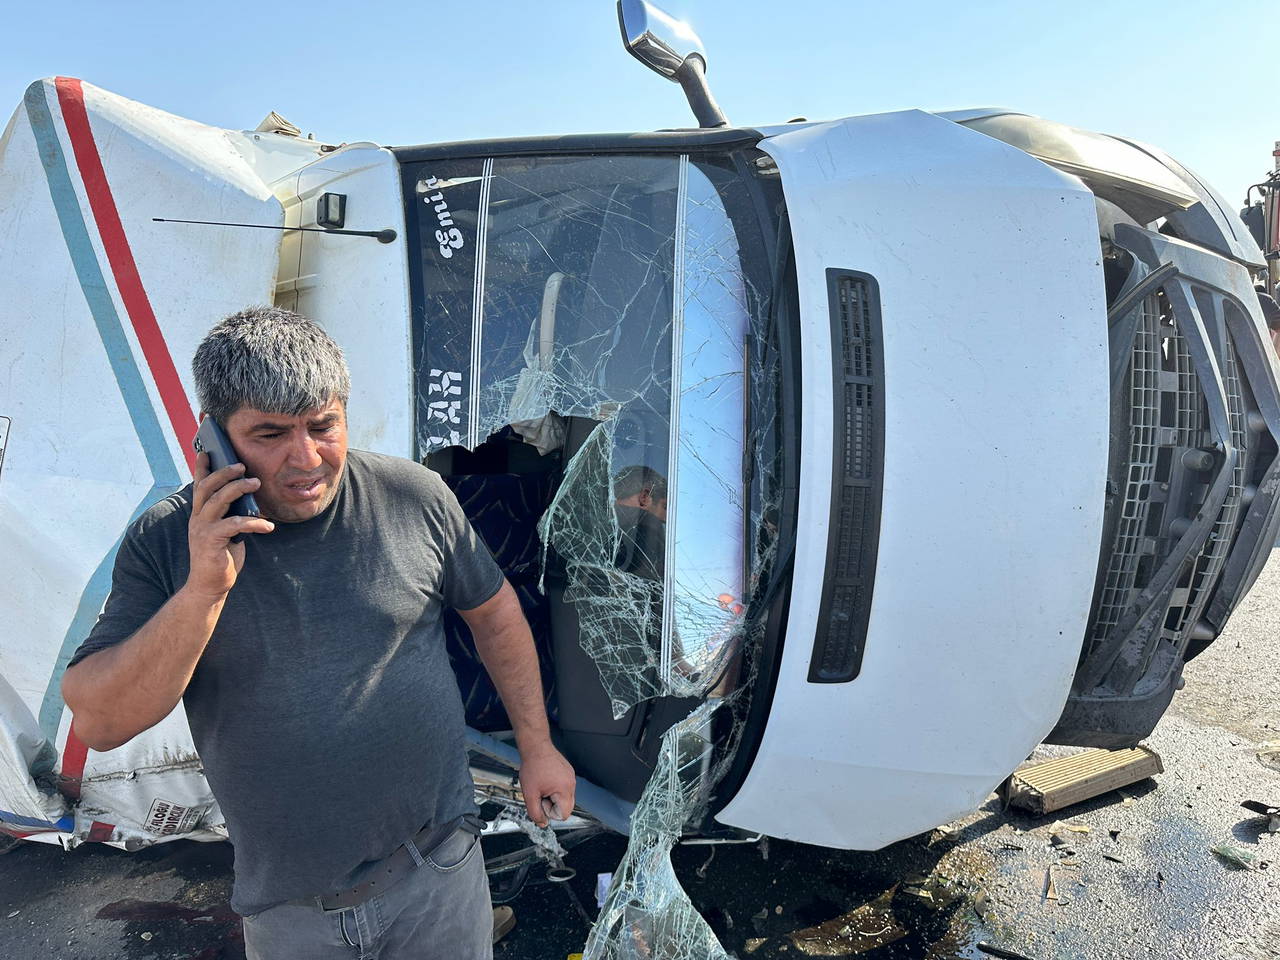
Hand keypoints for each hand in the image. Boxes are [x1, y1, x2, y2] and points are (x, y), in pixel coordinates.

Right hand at [186, 452, 274, 599]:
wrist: (209, 586)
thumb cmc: (221, 557)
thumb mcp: (227, 532)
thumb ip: (232, 515)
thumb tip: (251, 499)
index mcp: (199, 514)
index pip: (198, 486)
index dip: (202, 468)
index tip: (206, 451)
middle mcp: (197, 518)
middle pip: (207, 487)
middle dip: (224, 473)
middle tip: (242, 465)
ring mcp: (201, 529)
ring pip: (218, 500)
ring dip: (238, 489)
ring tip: (256, 483)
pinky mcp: (211, 541)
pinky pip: (233, 524)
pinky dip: (253, 522)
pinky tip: (268, 525)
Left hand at [517, 743, 575, 827]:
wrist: (536, 747)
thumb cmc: (533, 766)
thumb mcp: (530, 794)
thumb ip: (535, 813)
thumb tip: (542, 824)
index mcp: (565, 790)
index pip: (563, 814)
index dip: (550, 812)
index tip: (541, 802)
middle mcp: (571, 784)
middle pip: (566, 807)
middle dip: (552, 805)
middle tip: (541, 794)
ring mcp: (571, 777)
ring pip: (565, 798)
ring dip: (553, 796)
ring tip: (543, 785)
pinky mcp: (569, 772)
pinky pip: (564, 787)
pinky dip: (555, 788)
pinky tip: (546, 779)